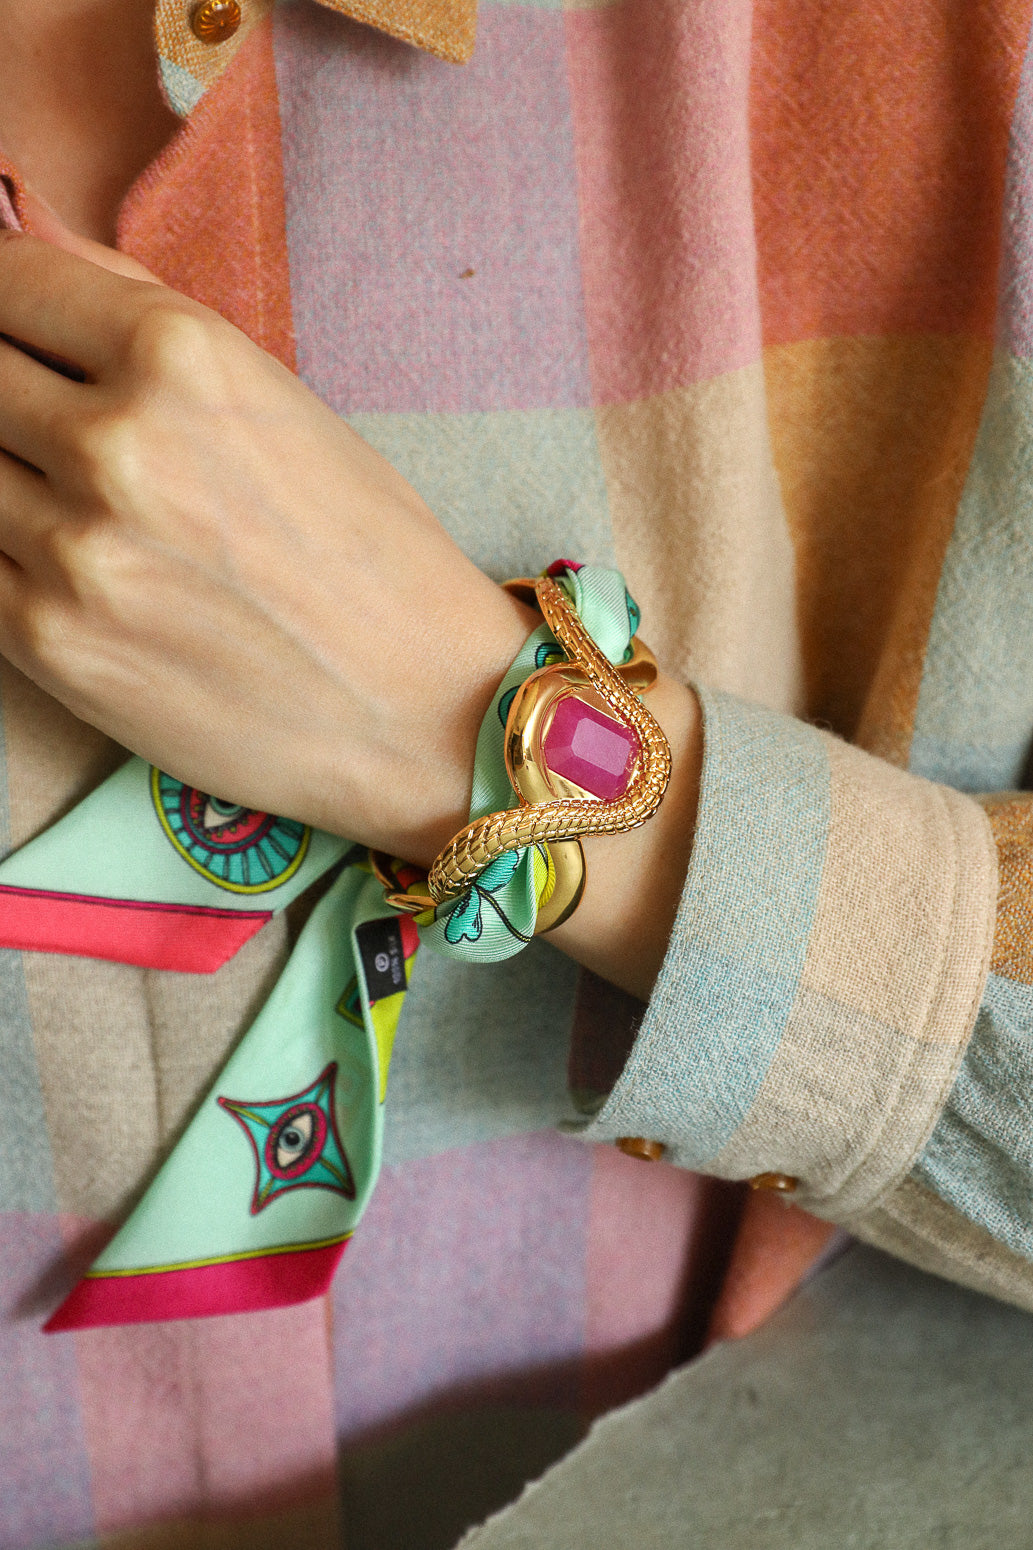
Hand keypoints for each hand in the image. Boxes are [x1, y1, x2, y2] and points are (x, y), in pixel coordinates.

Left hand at [0, 226, 534, 861]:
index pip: (8, 279)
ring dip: (11, 476)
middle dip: (6, 388)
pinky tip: (70, 561)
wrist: (424, 711)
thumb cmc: (373, 554)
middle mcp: (116, 442)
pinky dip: (6, 547)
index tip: (16, 328)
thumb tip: (32, 242)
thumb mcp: (279, 400)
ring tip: (84, 506)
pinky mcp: (50, 640)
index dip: (3, 300)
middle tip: (52, 427)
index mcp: (180, 356)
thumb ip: (141, 313)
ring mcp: (74, 548)